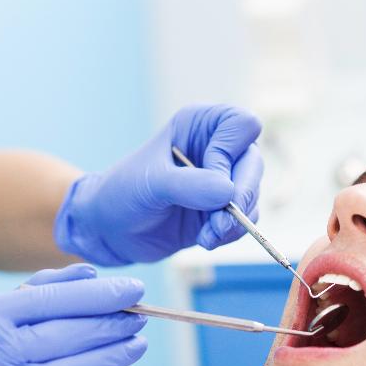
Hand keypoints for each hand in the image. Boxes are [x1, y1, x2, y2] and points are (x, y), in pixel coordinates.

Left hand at [54, 104, 263, 264]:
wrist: (111, 229)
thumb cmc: (123, 192)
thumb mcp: (150, 183)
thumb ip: (188, 185)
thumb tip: (228, 193)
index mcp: (200, 125)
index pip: (242, 125)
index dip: (230, 154)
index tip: (209, 181)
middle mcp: (217, 148)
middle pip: (254, 164)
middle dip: (241, 197)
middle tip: (220, 224)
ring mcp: (223, 180)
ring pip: (253, 195)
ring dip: (234, 221)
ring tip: (206, 236)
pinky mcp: (223, 210)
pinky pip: (246, 220)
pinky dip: (231, 234)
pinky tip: (206, 240)